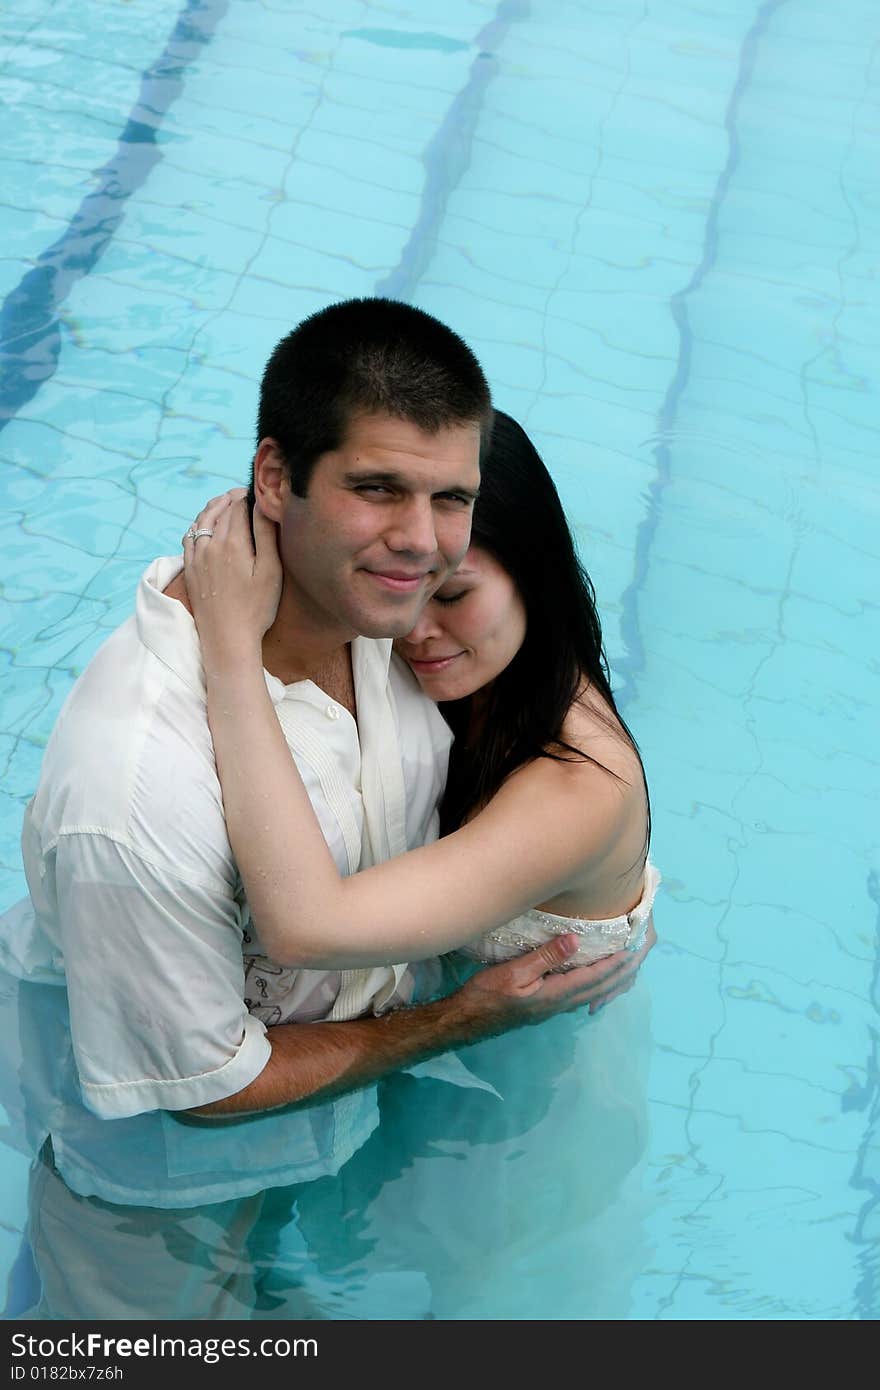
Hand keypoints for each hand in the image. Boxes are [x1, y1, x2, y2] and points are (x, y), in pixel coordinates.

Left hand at [183, 490, 281, 657]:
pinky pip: (190, 537)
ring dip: (214, 507)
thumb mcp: (270, 571)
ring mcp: (196, 557)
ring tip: (225, 501)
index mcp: (233, 543)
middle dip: (232, 498)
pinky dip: (198, 524)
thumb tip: (261, 505)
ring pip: (202, 520)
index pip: (239, 507)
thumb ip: (265, 535)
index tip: (257, 492)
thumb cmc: (256, 608)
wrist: (227, 638)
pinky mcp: (190, 570)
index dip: (249, 496)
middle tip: (244, 493)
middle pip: (220, 510)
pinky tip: (204, 524)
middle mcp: (210, 545)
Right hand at [455, 914, 655, 1034]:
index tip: (633, 949)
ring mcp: (552, 1008)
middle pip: (599, 989)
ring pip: (591, 994)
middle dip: (621, 973)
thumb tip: (576, 940)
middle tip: (639, 957)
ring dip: (611, 981)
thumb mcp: (513, 972)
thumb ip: (545, 957)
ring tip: (626, 969)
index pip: (594, 977)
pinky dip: (595, 986)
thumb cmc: (486, 994)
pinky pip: (580, 995)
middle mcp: (559, 1004)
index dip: (615, 963)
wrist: (467, 1021)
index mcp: (555, 994)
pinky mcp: (545, 1007)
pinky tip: (594, 982)